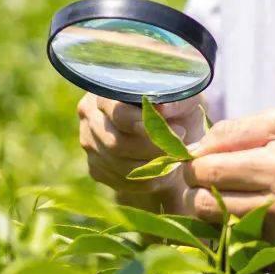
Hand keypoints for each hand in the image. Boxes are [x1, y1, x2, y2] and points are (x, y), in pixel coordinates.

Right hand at [76, 92, 206, 211]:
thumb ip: (177, 101)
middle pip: (115, 142)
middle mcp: (91, 116)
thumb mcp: (185, 100)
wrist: (174, 137)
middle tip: (179, 150)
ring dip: (152, 168)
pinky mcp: (96, 168)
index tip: (176, 130)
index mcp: (107, 92)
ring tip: (176, 161)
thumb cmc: (178, 112)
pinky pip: (119, 181)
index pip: (118, 112)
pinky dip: (146, 181)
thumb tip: (162, 108)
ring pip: (118, 165)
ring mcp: (90, 144)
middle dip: (152, 150)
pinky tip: (164, 173)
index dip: (145, 125)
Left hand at [183, 106, 274, 248]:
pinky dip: (236, 231)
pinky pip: (237, 248)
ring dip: (215, 210)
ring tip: (236, 195)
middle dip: (200, 188)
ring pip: (215, 228)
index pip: (207, 170)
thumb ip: (236, 130)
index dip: (194, 162)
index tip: (203, 158)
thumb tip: (194, 148)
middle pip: (203, 204)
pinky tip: (255, 217)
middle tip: (214, 178)